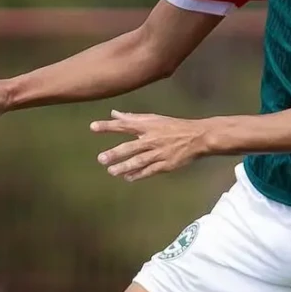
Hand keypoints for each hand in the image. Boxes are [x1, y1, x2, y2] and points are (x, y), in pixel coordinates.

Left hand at [90, 110, 207, 180]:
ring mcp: (159, 153)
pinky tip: (128, 178)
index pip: (125, 125)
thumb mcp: (154, 119)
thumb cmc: (173, 127)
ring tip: (111, 171)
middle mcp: (152, 139)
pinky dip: (139, 174)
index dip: (108, 126)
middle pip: (131, 146)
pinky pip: (150, 170)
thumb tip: (114, 113)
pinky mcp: (166, 164)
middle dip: (115, 153)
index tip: (93, 127)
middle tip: (101, 159)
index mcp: (148, 126)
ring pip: (139, 161)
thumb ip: (133, 118)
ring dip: (124, 166)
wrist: (198, 137)